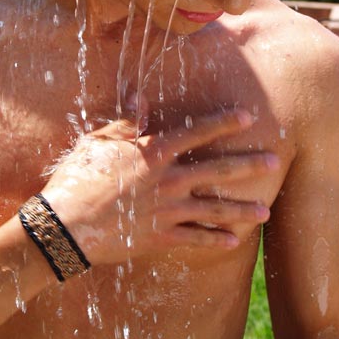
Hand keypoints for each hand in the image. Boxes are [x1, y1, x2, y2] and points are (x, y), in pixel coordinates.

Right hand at [42, 108, 276, 265]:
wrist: (64, 227)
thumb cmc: (77, 179)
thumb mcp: (97, 142)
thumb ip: (124, 122)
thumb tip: (140, 97)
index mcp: (153, 153)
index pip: (196, 132)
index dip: (223, 123)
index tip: (248, 117)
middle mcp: (167, 180)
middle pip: (216, 170)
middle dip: (247, 166)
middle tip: (274, 162)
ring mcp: (166, 210)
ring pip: (213, 209)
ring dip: (241, 210)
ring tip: (266, 212)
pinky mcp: (160, 237)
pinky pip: (195, 238)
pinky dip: (215, 239)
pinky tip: (234, 241)